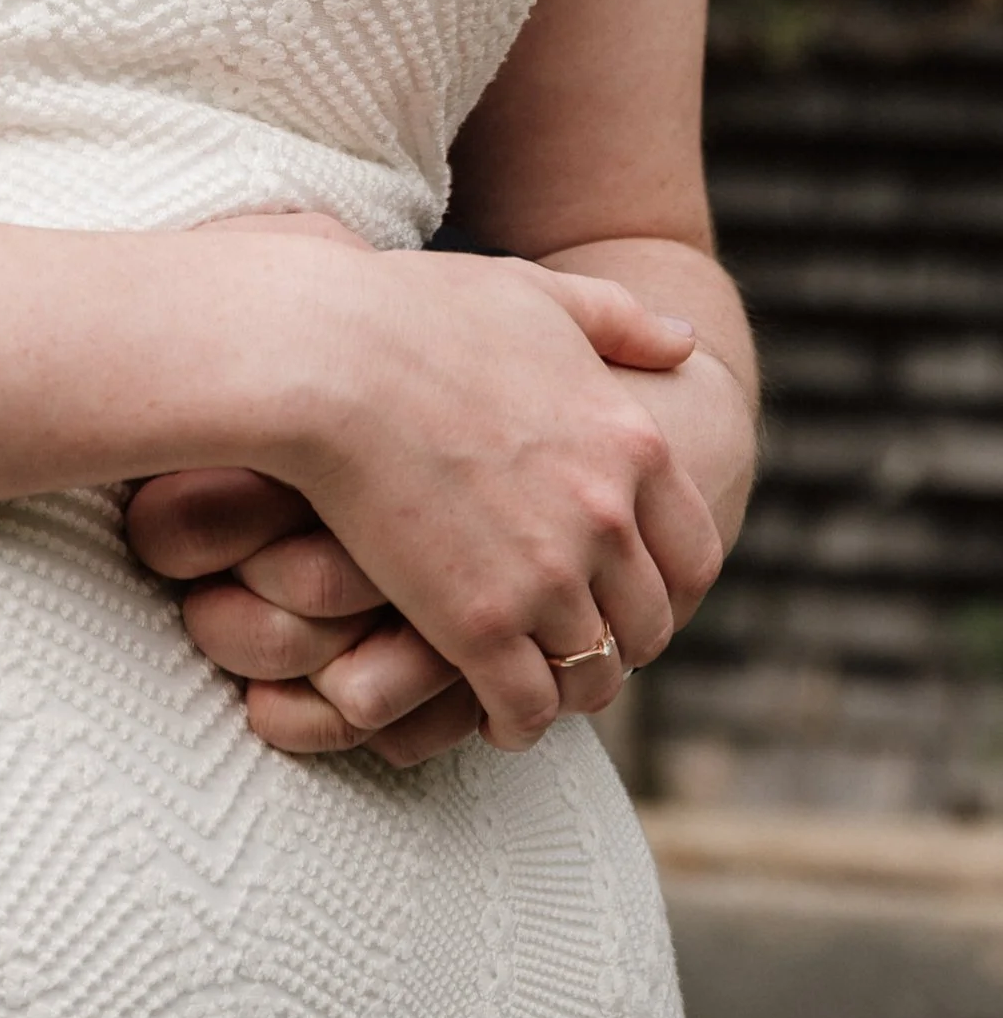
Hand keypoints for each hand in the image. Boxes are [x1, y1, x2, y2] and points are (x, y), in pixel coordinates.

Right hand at [150, 241, 721, 751]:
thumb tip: (683, 342)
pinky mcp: (478, 626)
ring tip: (535, 687)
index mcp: (633, 444)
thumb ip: (617, 319)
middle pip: (649, 623)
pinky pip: (528, 708)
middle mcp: (607, 519)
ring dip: (571, 689)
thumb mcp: (534, 295)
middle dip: (619, 642)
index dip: (666, 586)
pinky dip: (517, 722)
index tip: (627, 594)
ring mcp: (546, 578)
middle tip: (576, 646)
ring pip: (594, 676)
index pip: (694, 555)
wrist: (323, 356)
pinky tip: (490, 715)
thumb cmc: (414, 313)